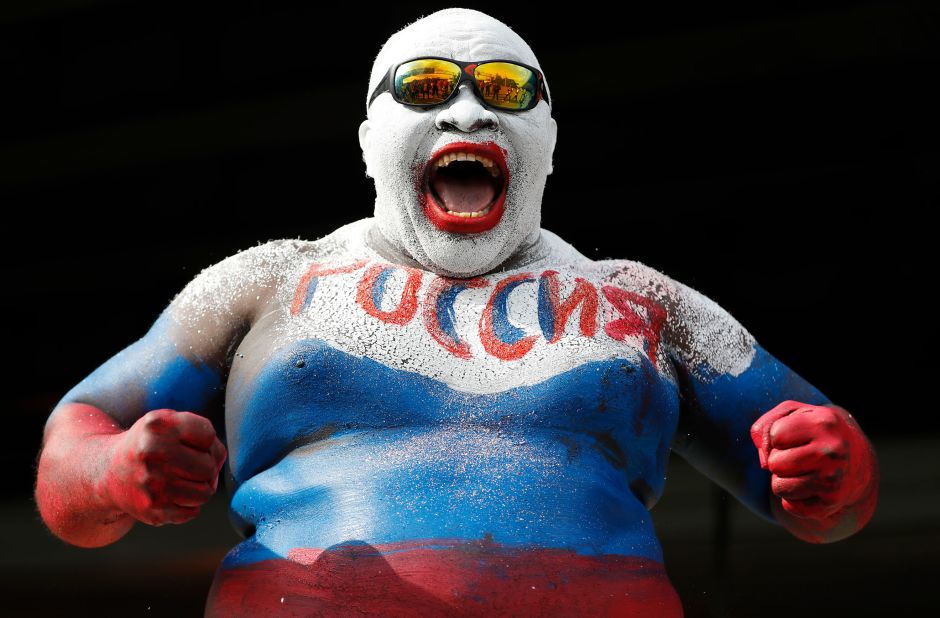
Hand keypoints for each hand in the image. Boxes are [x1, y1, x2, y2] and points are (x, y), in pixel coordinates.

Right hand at [99, 409, 226, 525]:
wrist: (109, 472)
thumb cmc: (150, 444)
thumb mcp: (169, 422)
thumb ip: (202, 433)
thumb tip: (219, 461)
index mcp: (158, 426)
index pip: (208, 436)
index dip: (206, 442)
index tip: (190, 444)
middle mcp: (153, 454)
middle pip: (209, 467)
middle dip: (206, 467)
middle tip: (189, 466)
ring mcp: (152, 484)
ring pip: (205, 493)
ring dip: (200, 489)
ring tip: (183, 480)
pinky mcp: (152, 509)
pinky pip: (192, 512)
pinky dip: (188, 505)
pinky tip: (172, 495)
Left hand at [750, 401, 874, 520]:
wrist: (856, 458)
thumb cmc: (813, 431)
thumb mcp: (792, 414)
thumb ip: (765, 427)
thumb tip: (764, 463)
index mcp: (823, 423)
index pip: (775, 435)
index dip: (777, 437)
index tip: (794, 436)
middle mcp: (832, 452)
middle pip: (774, 463)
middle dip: (778, 460)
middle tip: (798, 456)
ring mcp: (834, 480)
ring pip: (779, 487)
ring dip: (783, 481)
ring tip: (803, 471)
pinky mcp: (832, 503)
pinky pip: (790, 507)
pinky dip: (793, 499)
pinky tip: (810, 487)